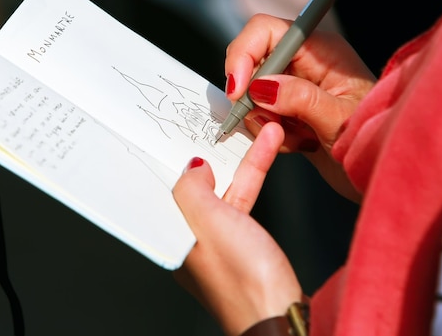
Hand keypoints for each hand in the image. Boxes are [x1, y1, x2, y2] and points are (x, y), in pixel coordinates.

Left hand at [172, 123, 301, 335]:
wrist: (280, 313)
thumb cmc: (243, 282)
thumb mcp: (209, 222)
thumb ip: (192, 190)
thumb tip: (191, 169)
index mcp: (171, 238)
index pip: (162, 190)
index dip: (170, 159)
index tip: (178, 133)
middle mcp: (189, 239)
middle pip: (194, 186)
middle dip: (211, 154)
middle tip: (219, 127)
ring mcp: (217, 240)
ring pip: (224, 190)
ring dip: (243, 161)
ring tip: (260, 133)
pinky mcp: (242, 242)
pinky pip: (243, 200)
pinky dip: (254, 178)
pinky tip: (262, 157)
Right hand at [225, 14, 375, 200]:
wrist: (379, 167)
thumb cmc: (374, 137)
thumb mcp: (339, 119)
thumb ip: (301, 100)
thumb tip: (262, 88)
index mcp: (319, 50)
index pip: (265, 31)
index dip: (243, 54)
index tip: (238, 90)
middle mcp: (303, 62)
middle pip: (251, 63)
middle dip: (253, 97)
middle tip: (273, 124)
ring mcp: (293, 85)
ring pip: (251, 93)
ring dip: (265, 120)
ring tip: (300, 137)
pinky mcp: (286, 108)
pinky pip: (258, 114)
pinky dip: (269, 133)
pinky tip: (299, 143)